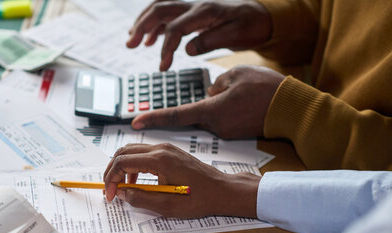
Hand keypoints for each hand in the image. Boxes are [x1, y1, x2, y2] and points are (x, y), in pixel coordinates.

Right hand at [103, 143, 259, 217]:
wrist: (222, 190)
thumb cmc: (200, 198)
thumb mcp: (167, 206)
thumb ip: (140, 199)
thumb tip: (122, 194)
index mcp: (159, 160)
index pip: (122, 162)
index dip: (111, 179)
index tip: (110, 195)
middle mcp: (161, 149)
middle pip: (123, 152)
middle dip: (112, 171)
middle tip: (109, 189)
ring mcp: (166, 148)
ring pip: (132, 151)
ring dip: (122, 168)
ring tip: (123, 189)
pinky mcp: (169, 152)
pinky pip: (144, 154)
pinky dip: (134, 166)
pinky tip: (137, 182)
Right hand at [127, 0, 271, 70]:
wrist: (262, 14)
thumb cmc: (251, 25)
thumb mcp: (236, 36)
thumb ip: (211, 41)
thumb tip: (187, 50)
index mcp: (205, 11)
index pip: (176, 28)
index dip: (166, 48)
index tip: (163, 67)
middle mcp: (195, 4)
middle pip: (160, 9)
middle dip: (142, 26)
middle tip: (130, 44)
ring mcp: (192, 6)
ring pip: (160, 9)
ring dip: (143, 23)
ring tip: (132, 41)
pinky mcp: (193, 12)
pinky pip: (168, 14)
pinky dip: (155, 25)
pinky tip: (150, 40)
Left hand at [132, 65, 284, 138]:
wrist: (293, 111)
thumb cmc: (268, 90)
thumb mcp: (237, 74)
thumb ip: (217, 84)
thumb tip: (210, 93)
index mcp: (211, 110)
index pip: (175, 115)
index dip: (153, 118)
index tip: (135, 122)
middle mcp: (215, 126)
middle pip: (195, 114)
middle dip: (193, 109)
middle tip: (215, 98)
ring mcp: (225, 132)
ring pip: (209, 116)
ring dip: (215, 106)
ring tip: (241, 97)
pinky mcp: (235, 134)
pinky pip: (222, 120)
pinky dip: (226, 112)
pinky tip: (243, 105)